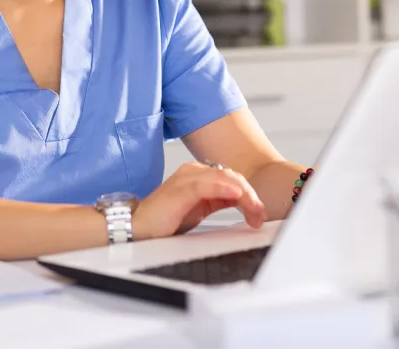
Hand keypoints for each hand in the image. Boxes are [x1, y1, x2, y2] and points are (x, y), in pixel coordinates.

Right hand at [132, 162, 265, 240]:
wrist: (138, 227)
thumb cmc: (165, 219)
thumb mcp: (200, 209)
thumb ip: (219, 201)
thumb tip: (243, 202)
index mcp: (199, 175)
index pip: (232, 178)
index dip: (249, 194)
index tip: (259, 213)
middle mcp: (193, 171)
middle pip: (232, 177)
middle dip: (251, 196)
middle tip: (260, 215)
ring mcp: (187, 178)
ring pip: (224, 179)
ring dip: (244, 195)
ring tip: (255, 209)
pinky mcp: (181, 189)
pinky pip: (207, 185)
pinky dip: (224, 188)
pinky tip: (237, 195)